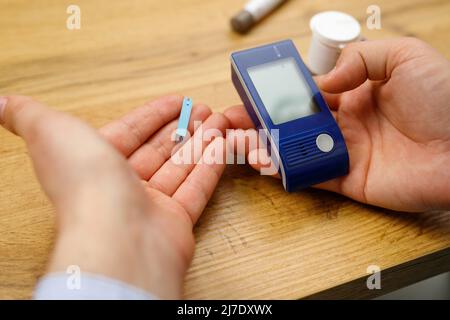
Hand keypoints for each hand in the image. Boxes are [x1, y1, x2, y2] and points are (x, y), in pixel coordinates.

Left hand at [0, 95, 228, 297]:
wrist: (117, 235)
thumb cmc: (84, 183)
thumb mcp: (50, 130)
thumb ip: (28, 114)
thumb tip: (1, 103)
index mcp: (94, 162)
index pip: (130, 131)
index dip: (153, 114)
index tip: (176, 100)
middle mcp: (121, 184)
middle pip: (158, 149)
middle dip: (182, 126)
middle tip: (203, 109)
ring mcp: (149, 204)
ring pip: (180, 167)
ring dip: (200, 142)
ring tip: (218, 122)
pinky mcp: (175, 221)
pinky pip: (196, 188)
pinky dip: (209, 167)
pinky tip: (221, 147)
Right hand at [225, 38, 449, 211]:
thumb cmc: (445, 99)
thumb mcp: (405, 57)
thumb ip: (360, 58)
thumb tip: (321, 82)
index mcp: (354, 93)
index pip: (304, 92)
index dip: (276, 92)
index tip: (251, 90)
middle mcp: (343, 122)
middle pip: (290, 122)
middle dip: (256, 120)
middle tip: (228, 120)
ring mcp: (342, 151)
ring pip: (292, 149)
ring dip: (262, 145)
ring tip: (235, 141)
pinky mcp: (345, 179)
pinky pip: (308, 175)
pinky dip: (283, 170)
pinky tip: (262, 161)